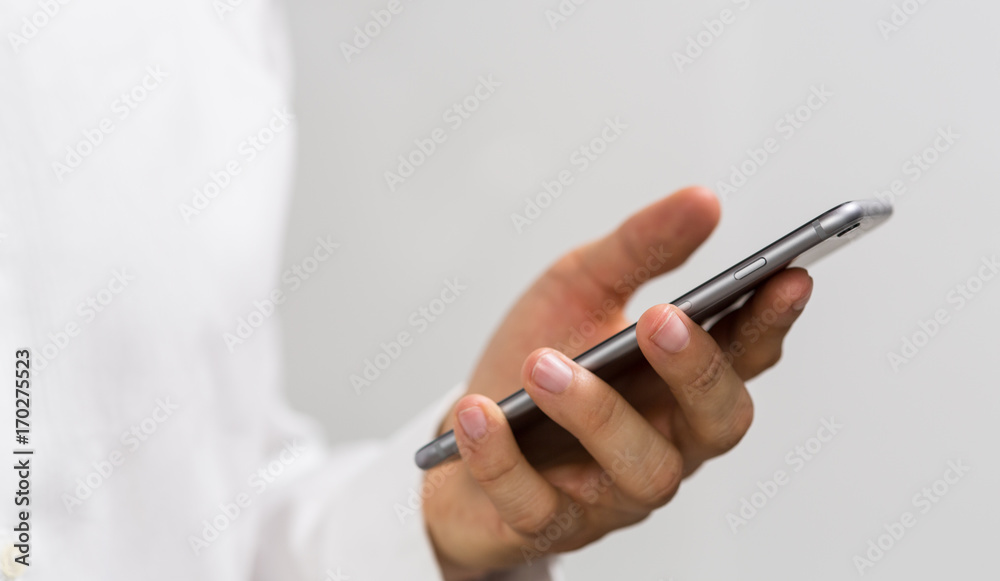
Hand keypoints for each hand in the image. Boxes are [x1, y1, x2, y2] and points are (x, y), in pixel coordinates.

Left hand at [423, 187, 812, 578]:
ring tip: (543, 365)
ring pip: (639, 471)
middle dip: (695, 371)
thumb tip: (704, 200)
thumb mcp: (580, 287)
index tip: (788, 275)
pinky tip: (480, 414)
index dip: (771, 321)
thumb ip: (640, 248)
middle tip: (660, 319)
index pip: (745, 355)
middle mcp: (666, 441)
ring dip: (594, 415)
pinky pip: (539, 505)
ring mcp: (613, 492)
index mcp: (682, 382)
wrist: (465, 428)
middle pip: (716, 422)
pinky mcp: (551, 523)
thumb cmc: (539, 355)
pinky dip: (504, 460)